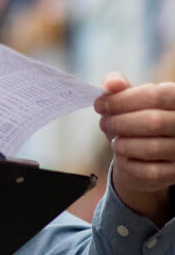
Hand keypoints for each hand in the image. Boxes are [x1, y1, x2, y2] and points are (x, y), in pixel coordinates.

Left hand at [94, 73, 174, 224]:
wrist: (148, 155)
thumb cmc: (139, 120)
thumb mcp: (132, 101)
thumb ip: (121, 89)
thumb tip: (110, 83)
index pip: (155, 95)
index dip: (123, 99)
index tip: (99, 104)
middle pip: (153, 121)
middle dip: (120, 122)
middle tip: (104, 123)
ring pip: (150, 148)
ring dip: (123, 144)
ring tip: (114, 141)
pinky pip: (150, 172)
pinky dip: (130, 164)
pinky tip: (123, 157)